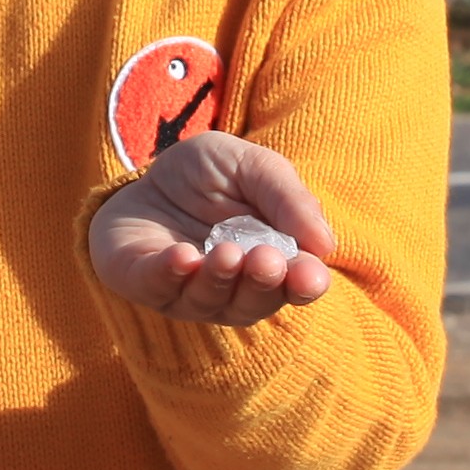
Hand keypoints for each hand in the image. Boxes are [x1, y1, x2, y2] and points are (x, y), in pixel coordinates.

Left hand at [85, 127, 338, 328]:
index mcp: (272, 265)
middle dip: (263, 284)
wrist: (147, 174)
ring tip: (228, 254)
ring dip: (220, 278)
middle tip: (267, 262)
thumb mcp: (253, 168)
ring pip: (208, 300)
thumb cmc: (209, 177)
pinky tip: (182, 257)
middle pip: (253, 301)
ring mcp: (187, 292)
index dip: (305, 283)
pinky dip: (171, 273)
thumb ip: (289, 198)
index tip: (310, 276)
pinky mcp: (144, 283)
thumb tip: (325, 245)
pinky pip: (158, 285)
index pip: (296, 285)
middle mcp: (233, 289)